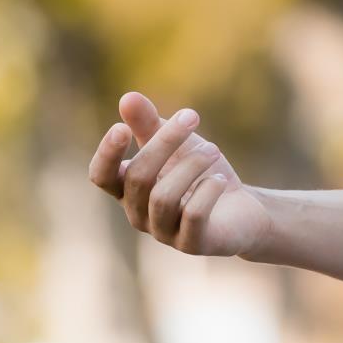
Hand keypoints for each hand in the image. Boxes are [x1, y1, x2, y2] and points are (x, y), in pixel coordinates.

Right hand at [87, 91, 273, 258]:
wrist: (242, 210)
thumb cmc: (199, 174)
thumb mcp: (176, 144)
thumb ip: (149, 124)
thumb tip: (127, 97)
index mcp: (128, 190)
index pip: (101, 176)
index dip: (106, 154)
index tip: (123, 127)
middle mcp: (139, 214)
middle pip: (137, 178)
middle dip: (165, 142)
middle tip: (192, 117)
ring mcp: (163, 232)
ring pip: (162, 197)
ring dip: (190, 165)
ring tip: (213, 150)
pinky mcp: (192, 244)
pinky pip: (193, 216)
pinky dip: (207, 191)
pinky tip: (220, 179)